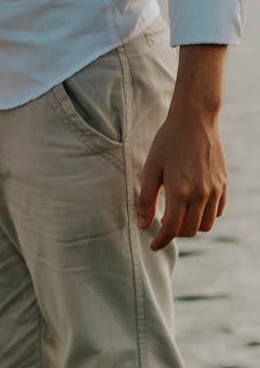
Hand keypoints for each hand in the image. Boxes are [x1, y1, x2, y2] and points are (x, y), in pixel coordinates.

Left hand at [137, 109, 227, 250]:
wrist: (195, 121)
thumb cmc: (167, 143)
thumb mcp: (150, 169)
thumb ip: (146, 200)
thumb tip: (144, 225)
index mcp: (180, 191)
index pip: (172, 229)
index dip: (161, 240)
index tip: (153, 245)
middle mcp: (202, 194)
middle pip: (190, 230)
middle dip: (175, 233)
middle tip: (163, 226)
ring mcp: (216, 190)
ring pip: (206, 224)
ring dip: (191, 226)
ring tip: (178, 217)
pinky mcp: (224, 184)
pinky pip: (218, 211)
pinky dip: (205, 215)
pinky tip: (193, 207)